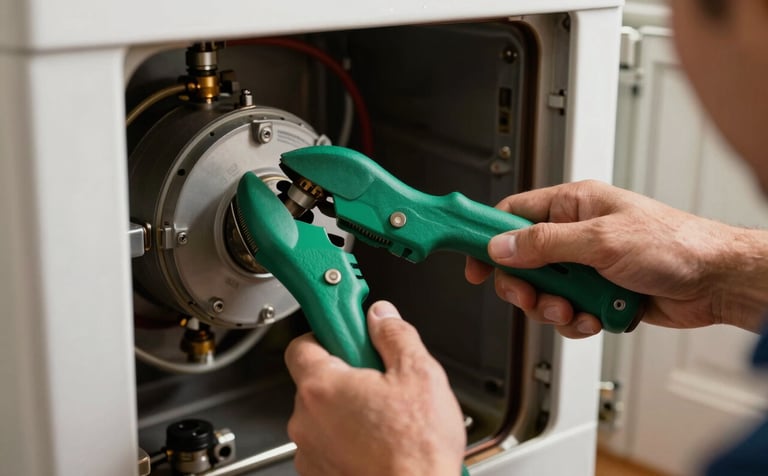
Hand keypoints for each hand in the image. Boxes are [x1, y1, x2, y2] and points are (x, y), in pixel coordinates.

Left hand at [284, 300, 465, 475]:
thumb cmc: (416, 451)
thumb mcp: (419, 374)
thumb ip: (394, 335)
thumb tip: (382, 317)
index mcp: (323, 387)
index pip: (301, 345)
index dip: (325, 335)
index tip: (345, 334)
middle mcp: (306, 420)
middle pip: (316, 382)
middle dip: (346, 377)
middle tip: (380, 380)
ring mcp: (310, 452)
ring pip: (323, 417)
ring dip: (346, 412)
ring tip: (385, 419)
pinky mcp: (319, 475)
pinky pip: (328, 446)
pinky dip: (347, 442)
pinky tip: (378, 443)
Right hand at [466, 180, 767, 336]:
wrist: (714, 281)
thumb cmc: (674, 243)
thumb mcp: (600, 240)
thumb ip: (545, 244)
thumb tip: (502, 246)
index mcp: (572, 205)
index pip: (512, 215)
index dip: (487, 237)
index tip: (470, 259)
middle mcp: (575, 234)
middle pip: (521, 261)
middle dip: (524, 285)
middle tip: (531, 295)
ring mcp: (584, 266)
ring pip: (542, 293)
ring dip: (553, 308)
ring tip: (574, 308)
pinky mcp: (595, 294)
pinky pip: (566, 313)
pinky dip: (575, 321)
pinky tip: (594, 316)